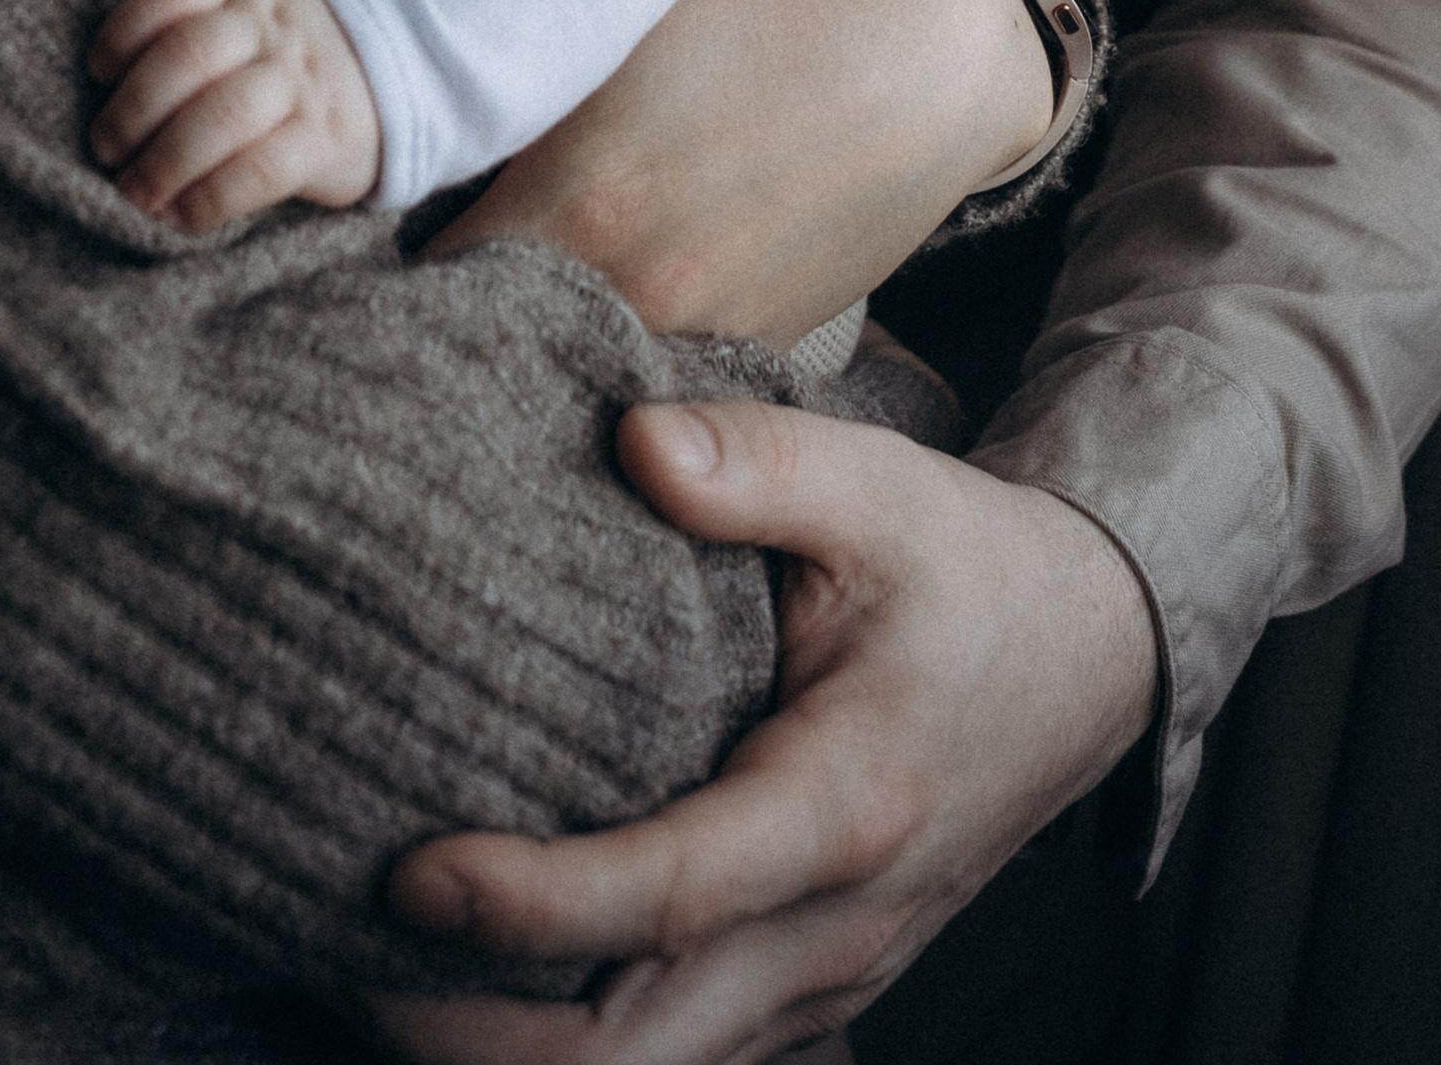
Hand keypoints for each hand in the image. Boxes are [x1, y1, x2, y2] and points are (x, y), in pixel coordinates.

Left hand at [85, 0, 381, 222]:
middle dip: (134, 106)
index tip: (100, 71)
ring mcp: (303, 82)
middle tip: (106, 149)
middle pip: (191, 53)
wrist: (403, 70)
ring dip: (166, 160)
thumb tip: (104, 91)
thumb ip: (192, 28)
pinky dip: (211, 198)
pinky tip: (183, 215)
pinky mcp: (327, 140)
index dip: (125, 29)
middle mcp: (274, 29)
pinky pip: (263, 169)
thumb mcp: (251, 13)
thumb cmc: (288, 55)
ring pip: (226, 112)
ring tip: (136, 192)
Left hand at [364, 401, 1157, 1061]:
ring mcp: (820, 982)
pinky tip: (482, 969)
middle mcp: (831, 929)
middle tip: (351, 943)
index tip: (408, 875)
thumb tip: (634, 437)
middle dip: (474, 1034)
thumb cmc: (966, 566)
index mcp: (845, 805)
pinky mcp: (804, 993)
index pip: (667, 898)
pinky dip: (567, 1040)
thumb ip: (759, 460)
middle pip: (630, 1059)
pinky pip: (673, 1058)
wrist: (1089, 659)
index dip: (530, 908)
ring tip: (379, 960)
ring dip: (506, 1050)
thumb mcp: (880, 485)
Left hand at [424, 0, 1053, 350]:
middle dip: (444, 336)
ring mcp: (711, 336)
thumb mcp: (615, 19)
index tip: (341, 268)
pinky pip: (661, 383)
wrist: (937, 35)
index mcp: (578, 207)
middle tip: (401, 307)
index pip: (419, 298)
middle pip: (492, 355)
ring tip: (496, 317)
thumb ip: (512, 105)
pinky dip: (618, 365)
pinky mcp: (767, 350)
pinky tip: (605, 316)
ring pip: (578, 380)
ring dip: (532, 356)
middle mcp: (638, 295)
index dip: (371, 285)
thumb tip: (412, 158)